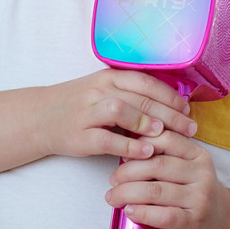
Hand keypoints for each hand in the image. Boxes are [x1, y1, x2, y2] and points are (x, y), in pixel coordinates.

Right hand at [38, 70, 196, 161]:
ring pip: (122, 111)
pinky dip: (129, 146)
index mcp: (110, 77)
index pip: (146, 82)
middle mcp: (99, 90)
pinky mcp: (79, 135)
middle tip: (189, 127)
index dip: (170, 95)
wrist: (40, 117)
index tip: (188, 109)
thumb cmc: (80, 105)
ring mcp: (87, 112)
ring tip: (167, 134)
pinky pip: (107, 139)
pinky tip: (146, 152)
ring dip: (147, 122)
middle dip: (169, 113)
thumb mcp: (105, 92)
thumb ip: (132, 96)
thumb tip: (169, 107)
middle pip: (140, 97)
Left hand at [105, 130, 229, 228]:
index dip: (140, 144)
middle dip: (128, 171)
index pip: (167, 139)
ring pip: (156, 190)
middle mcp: (201, 174)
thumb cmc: (197, 194)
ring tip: (113, 197)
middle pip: (157, 165)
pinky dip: (142, 213)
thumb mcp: (190, 169)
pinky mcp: (193, 222)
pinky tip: (129, 211)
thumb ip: (168, 157)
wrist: (224, 225)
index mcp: (198, 155)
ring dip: (128, 193)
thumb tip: (127, 149)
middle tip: (113, 179)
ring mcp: (199, 198)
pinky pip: (162, 215)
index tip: (123, 153)